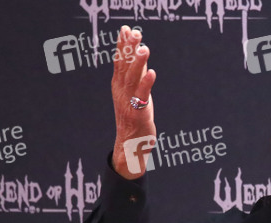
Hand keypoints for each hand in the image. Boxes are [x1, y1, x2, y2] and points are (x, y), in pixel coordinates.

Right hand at [111, 26, 156, 178]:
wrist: (130, 145)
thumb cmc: (133, 118)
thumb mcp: (134, 93)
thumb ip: (136, 75)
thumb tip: (140, 56)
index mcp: (119, 86)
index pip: (120, 61)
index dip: (122, 45)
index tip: (126, 29)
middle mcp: (121, 92)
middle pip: (124, 67)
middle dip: (129, 49)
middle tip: (135, 32)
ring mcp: (128, 103)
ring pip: (132, 79)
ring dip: (138, 63)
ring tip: (144, 48)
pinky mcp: (138, 113)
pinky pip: (141, 97)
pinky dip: (146, 84)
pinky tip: (152, 72)